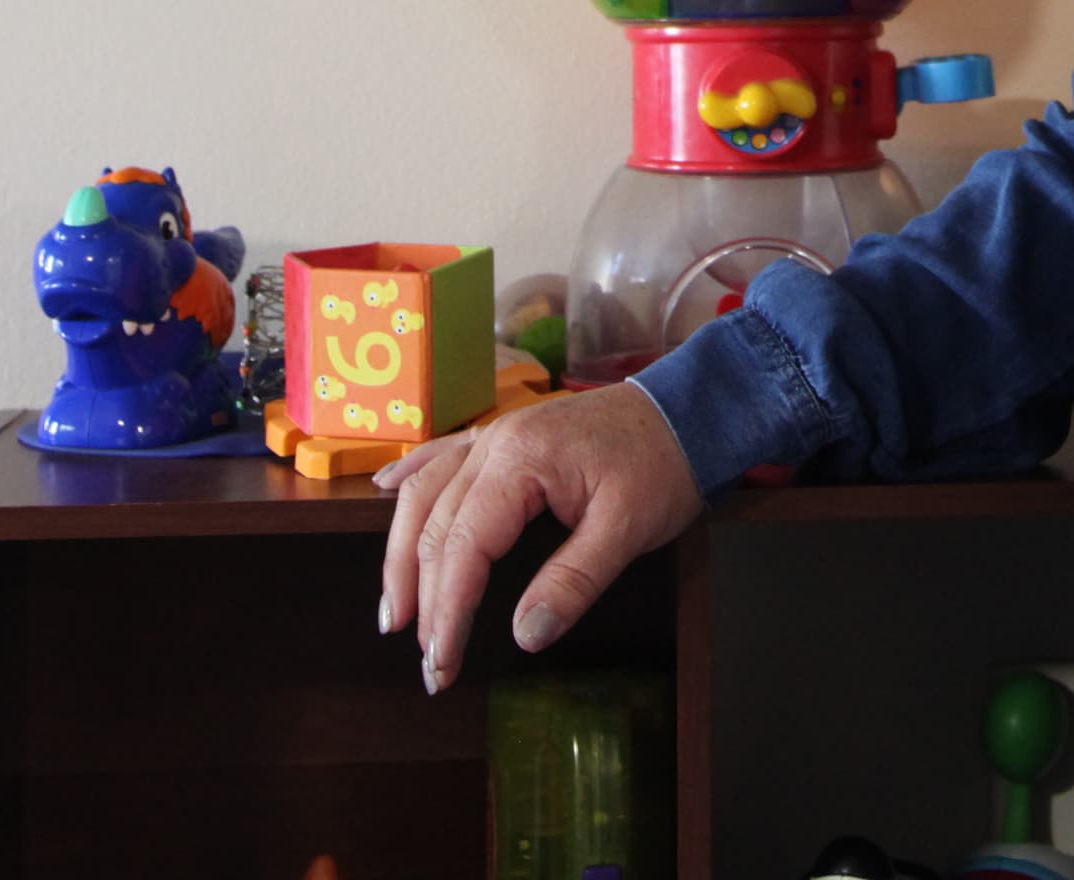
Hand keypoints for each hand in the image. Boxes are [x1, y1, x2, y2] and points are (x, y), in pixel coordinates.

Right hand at [379, 386, 702, 690]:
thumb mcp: (630, 528)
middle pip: (435, 525)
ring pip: (424, 492)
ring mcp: (494, 435)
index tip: (443, 663)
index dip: (447, 610)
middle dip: (423, 598)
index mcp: (522, 461)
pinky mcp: (503, 437)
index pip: (465, 545)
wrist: (688, 409)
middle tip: (426, 662)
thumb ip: (576, 580)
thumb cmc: (662, 465)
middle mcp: (494, 442)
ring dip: (402, 552)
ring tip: (394, 612)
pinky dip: (410, 479)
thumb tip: (525, 634)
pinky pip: (441, 455)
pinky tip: (384, 492)